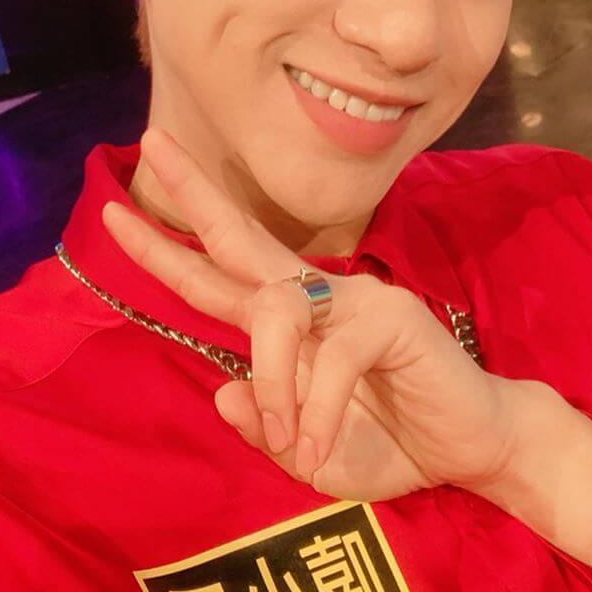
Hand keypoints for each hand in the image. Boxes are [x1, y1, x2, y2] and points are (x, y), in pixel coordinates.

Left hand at [101, 126, 532, 502]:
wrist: (476, 450)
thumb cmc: (395, 441)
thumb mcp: (312, 452)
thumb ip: (267, 431)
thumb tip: (224, 393)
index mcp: (290, 319)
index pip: (217, 273)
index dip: (166, 247)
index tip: (115, 211)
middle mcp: (315, 295)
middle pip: (240, 237)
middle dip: (193, 193)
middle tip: (152, 139)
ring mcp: (355, 299)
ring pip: (275, 310)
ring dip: (271, 382)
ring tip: (287, 441)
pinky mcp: (391, 320)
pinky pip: (332, 357)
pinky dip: (315, 410)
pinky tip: (315, 451)